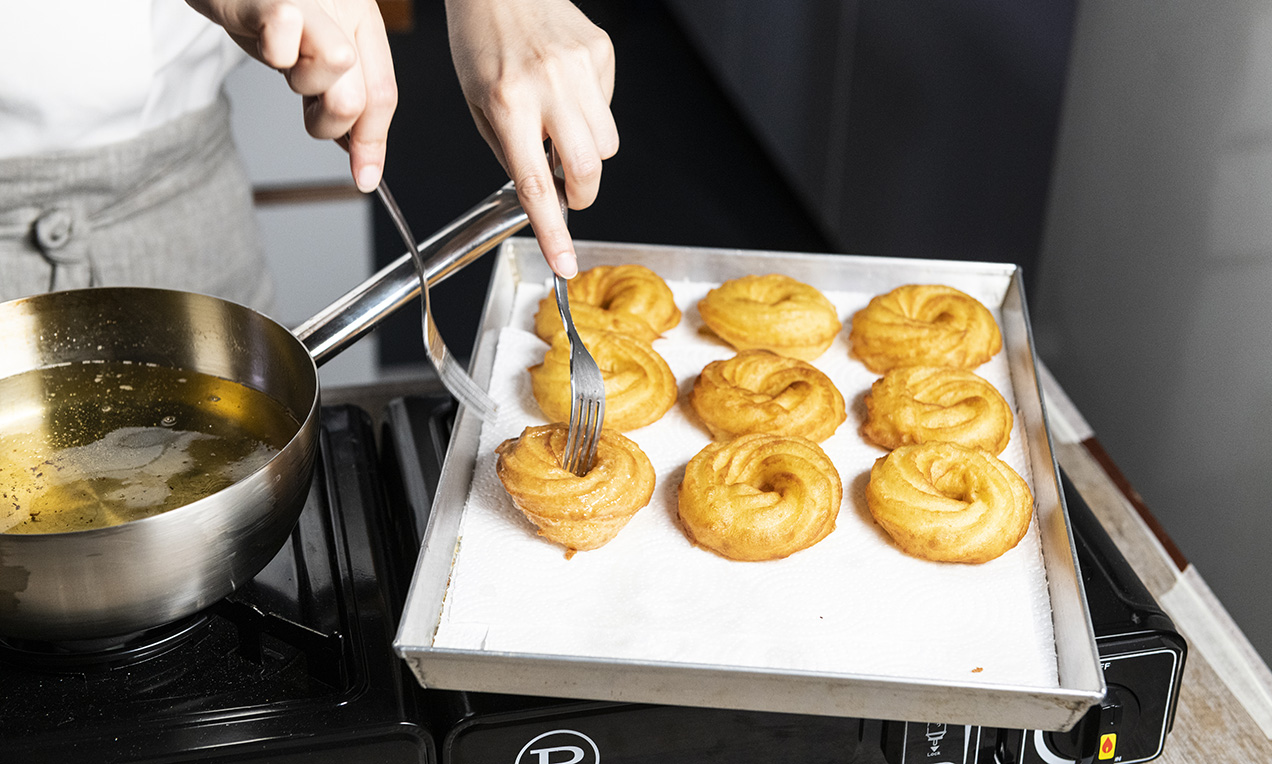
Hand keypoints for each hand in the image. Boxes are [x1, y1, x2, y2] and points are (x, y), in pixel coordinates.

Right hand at [187, 0, 396, 191]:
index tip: (365, 177)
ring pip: (321, 81)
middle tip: (308, 101)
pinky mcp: (271, 2)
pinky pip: (282, 49)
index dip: (373, 143)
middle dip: (329, 119)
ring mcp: (312, 5)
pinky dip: (274, 54)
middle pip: (354, 101)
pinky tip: (267, 39)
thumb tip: (360, 154)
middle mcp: (346, 10)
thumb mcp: (318, 56)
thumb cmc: (270, 12)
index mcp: (364, 21)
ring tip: (283, 53)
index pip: (382, 95)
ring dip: (294, 81)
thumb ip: (343, 97)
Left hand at [446, 0, 618, 277]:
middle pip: (588, 169)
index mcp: (508, 103)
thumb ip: (510, 151)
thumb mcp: (477, 103)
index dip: (553, 232)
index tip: (564, 263)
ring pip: (606, 143)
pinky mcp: (600, 52)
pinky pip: (607, 105)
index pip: (536, 185)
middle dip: (581, 192)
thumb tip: (542, 191)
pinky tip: (566, 88)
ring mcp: (580, 67)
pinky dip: (590, 110)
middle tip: (567, 190)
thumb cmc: (481, 40)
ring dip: (586, 149)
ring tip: (558, 123)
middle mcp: (548, 85)